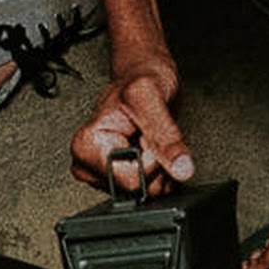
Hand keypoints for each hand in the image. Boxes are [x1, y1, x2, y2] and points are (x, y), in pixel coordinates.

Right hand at [70, 64, 193, 193]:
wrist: (144, 75)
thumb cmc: (141, 79)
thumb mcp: (152, 99)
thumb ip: (165, 137)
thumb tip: (181, 168)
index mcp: (86, 146)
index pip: (129, 180)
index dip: (149, 160)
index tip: (146, 135)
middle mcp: (88, 164)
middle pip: (135, 190)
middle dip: (153, 165)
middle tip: (148, 136)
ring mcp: (103, 173)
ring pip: (143, 192)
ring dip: (158, 168)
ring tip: (149, 140)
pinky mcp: (118, 177)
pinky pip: (148, 190)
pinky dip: (159, 173)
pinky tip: (152, 151)